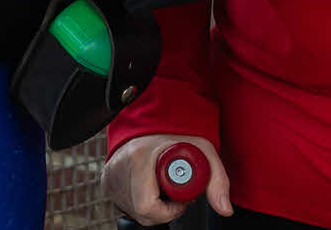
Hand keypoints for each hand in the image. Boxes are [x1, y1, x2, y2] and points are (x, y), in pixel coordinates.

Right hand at [106, 134, 232, 222]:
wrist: (148, 119)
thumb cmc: (174, 132)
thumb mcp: (202, 150)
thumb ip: (218, 179)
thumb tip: (225, 209)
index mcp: (139, 158)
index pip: (148, 205)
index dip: (170, 210)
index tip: (182, 200)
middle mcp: (119, 168)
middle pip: (141, 212)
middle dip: (163, 210)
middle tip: (174, 194)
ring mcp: (110, 175)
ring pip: (133, 211)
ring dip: (152, 207)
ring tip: (162, 186)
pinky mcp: (106, 181)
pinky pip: (125, 204)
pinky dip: (140, 202)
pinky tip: (149, 187)